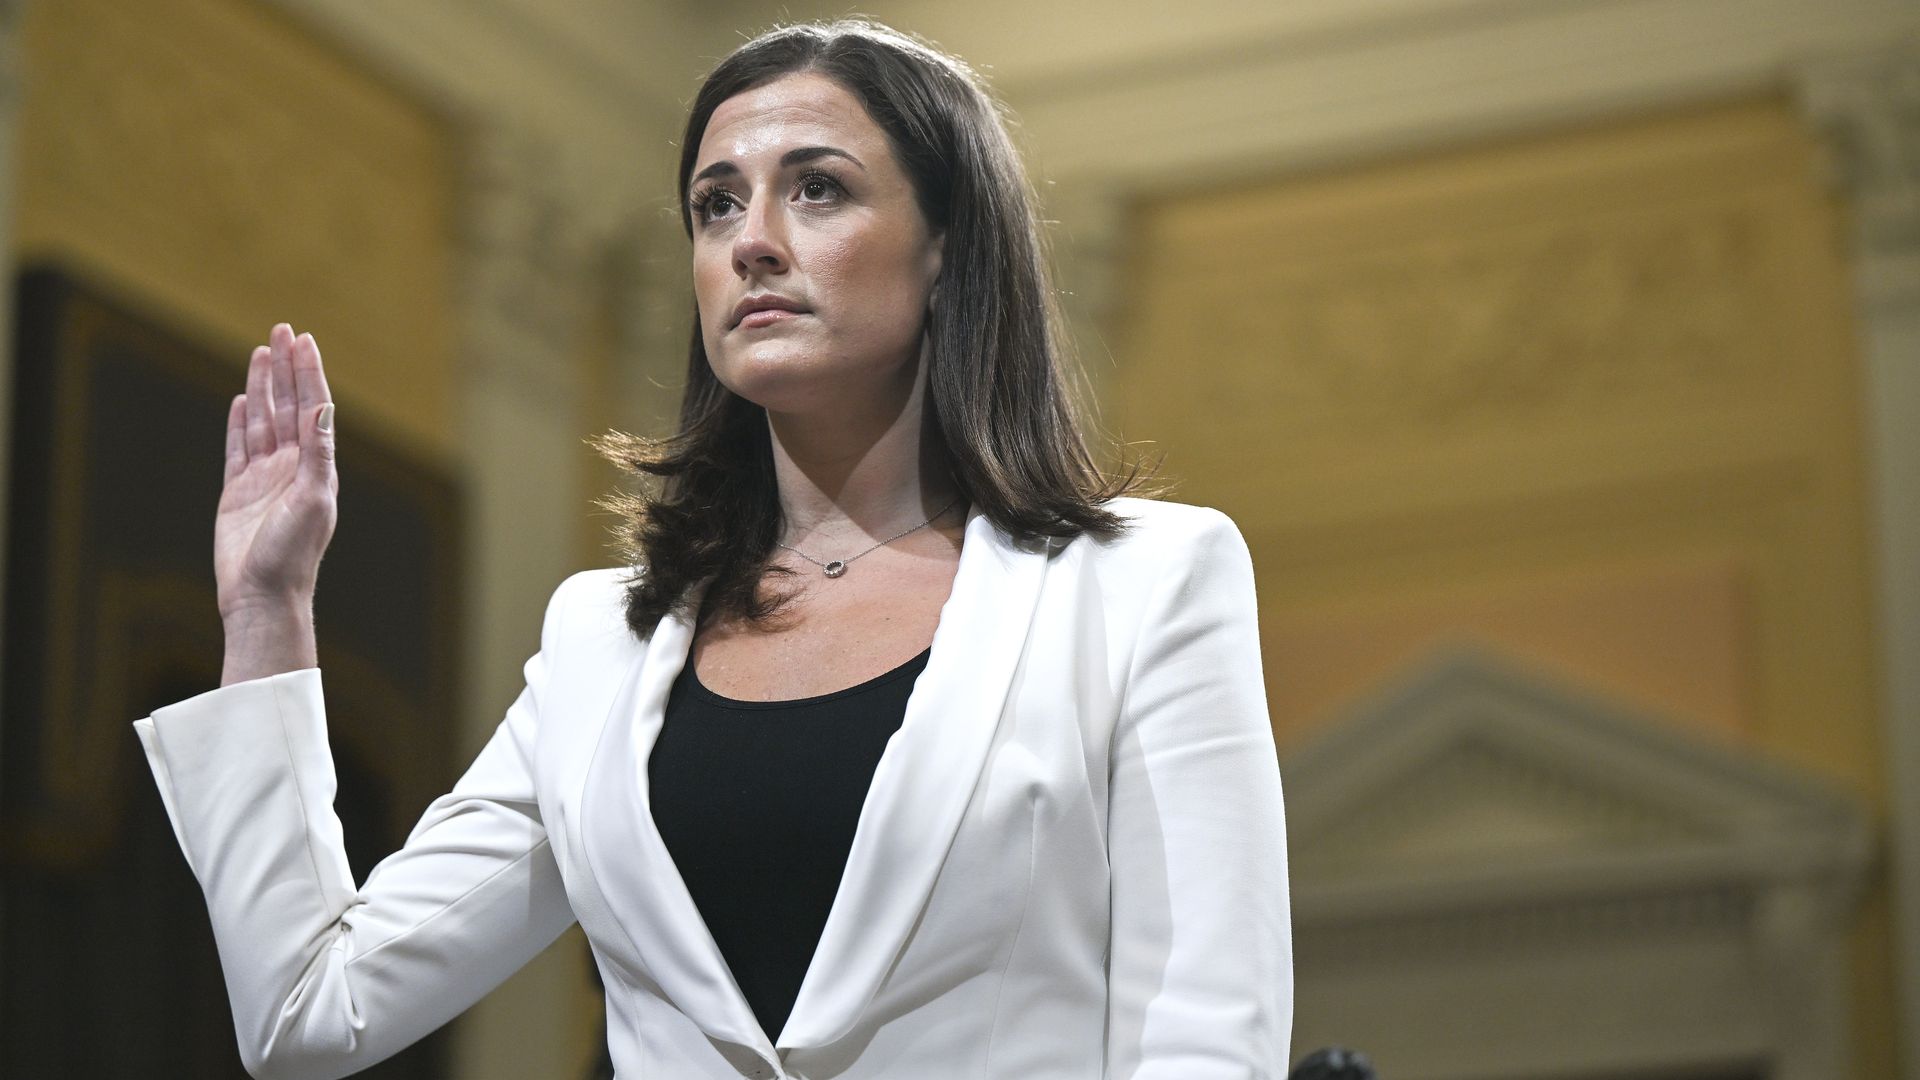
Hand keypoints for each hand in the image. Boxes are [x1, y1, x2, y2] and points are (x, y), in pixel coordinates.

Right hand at [214, 324, 337, 621]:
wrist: (262, 595)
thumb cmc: (292, 553)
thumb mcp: (313, 499)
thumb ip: (318, 453)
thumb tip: (323, 407)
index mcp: (317, 466)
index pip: (313, 407)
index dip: (308, 372)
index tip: (304, 339)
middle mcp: (293, 467)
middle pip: (289, 405)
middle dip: (286, 368)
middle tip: (282, 328)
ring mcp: (265, 478)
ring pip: (264, 420)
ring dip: (264, 386)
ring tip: (262, 352)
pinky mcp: (238, 492)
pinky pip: (239, 448)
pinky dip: (241, 422)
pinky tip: (245, 400)